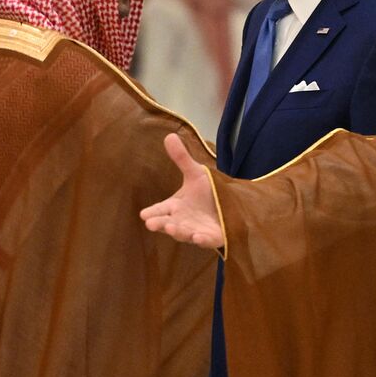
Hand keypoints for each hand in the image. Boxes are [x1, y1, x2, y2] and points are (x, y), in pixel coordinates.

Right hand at [140, 133, 225, 248]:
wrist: (232, 207)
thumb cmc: (208, 193)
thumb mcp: (196, 174)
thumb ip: (182, 159)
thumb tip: (169, 136)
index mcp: (176, 207)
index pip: (160, 210)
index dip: (152, 212)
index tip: (144, 214)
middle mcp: (183, 221)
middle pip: (168, 224)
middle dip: (160, 224)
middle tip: (151, 224)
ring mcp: (196, 230)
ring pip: (185, 233)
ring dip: (178, 232)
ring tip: (172, 229)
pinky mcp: (212, 237)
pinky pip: (206, 241)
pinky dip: (201, 240)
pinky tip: (198, 237)